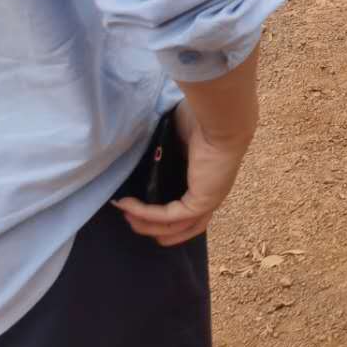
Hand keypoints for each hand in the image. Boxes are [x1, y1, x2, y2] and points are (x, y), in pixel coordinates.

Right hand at [113, 102, 251, 246]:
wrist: (220, 118)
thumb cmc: (203, 120)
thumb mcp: (177, 139)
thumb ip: (163, 152)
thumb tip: (140, 155)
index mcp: (207, 179)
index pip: (185, 208)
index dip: (160, 214)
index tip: (135, 207)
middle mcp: (211, 193)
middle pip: (182, 227)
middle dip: (152, 228)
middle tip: (129, 219)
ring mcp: (208, 201)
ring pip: (175, 228)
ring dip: (146, 225)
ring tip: (126, 216)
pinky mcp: (201, 202)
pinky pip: (168, 216)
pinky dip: (145, 214)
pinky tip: (127, 205)